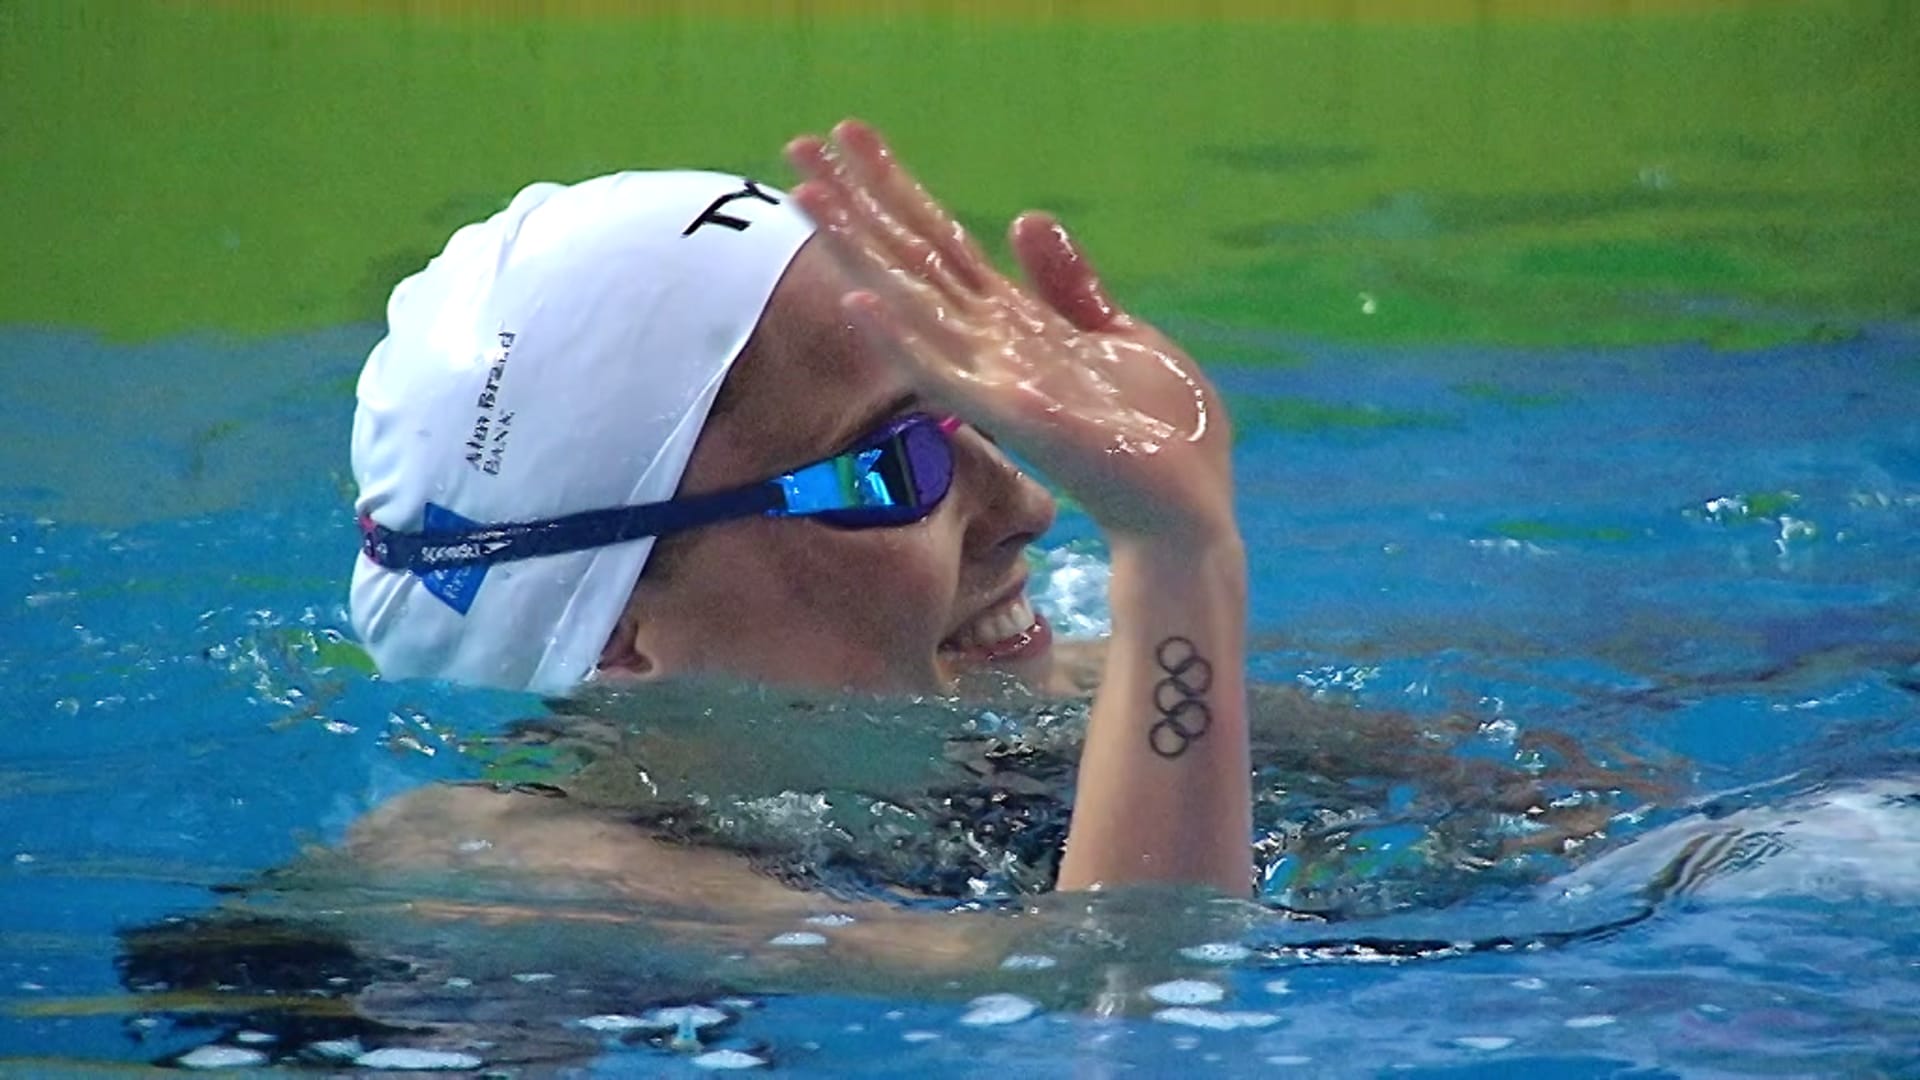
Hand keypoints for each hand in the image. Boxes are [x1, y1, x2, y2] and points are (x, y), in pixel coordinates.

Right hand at [785, 119, 1235, 545]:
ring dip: (856, 253)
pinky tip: (859, 300)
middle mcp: (991, 347)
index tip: (852, 133)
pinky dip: (899, 338)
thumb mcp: (1122, 337)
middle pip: (909, 260)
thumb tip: (1024, 217)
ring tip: (806, 199)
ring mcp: (994, 381)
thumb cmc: (1160, 435)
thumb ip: (1069, 286)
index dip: (896, 186)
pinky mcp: (1012, 415)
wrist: (1188, 509)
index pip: (940, 242)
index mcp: (1017, 324)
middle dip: (856, 202)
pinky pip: (943, 373)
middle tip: (798, 145)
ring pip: (908, 303)